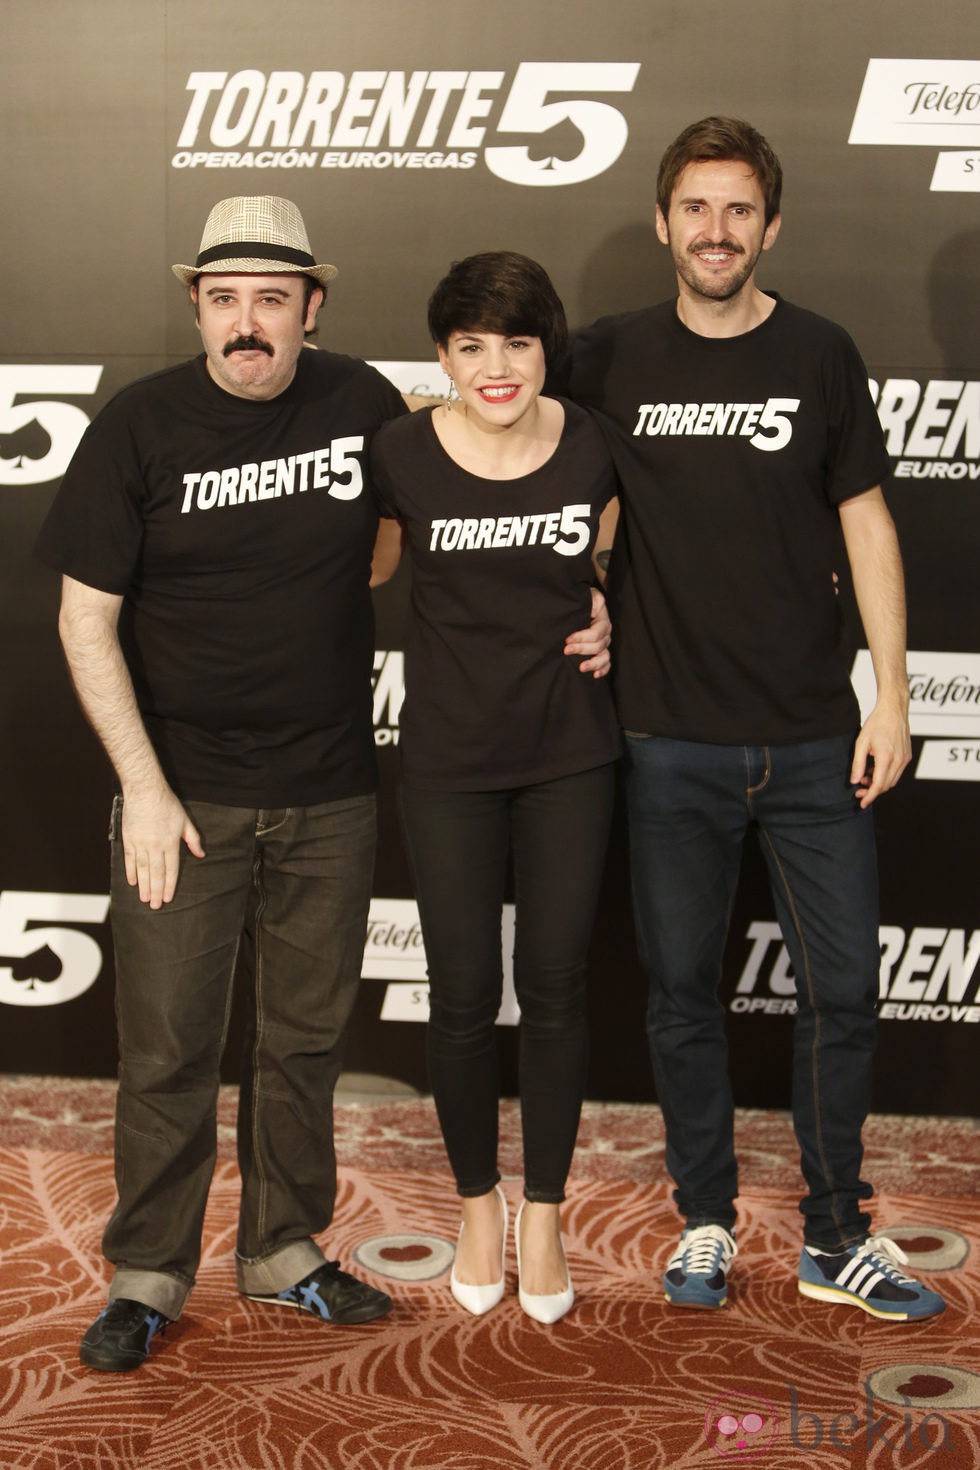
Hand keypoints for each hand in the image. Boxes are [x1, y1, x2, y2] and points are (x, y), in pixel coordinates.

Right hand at [121, 785, 205, 907]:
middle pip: (156, 874)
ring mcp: (140, 843)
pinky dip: (130, 872)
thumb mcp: (185, 821)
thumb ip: (193, 840)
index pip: (171, 870)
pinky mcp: (129, 839)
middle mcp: (155, 846)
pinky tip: (132, 882)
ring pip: (142, 869)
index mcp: (170, 843)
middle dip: (156, 891)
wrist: (145, 791)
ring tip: (144, 899)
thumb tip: (201, 855)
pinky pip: (129, 859)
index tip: (168, 898)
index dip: (170, 885)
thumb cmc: (167, 804)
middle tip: (155, 906)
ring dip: (143, 885)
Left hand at [564, 586, 611, 678]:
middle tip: (566, 650)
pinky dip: (602, 670)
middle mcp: (605, 634)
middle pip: (598, 646)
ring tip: (581, 667)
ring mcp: (604, 644)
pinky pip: (606, 664)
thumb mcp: (589, 596)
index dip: (582, 637)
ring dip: (593, 663)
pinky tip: (594, 675)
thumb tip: (593, 611)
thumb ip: (593, 601)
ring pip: (604, 657)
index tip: (567, 639)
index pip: (596, 632)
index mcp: (602, 621)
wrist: (581, 606)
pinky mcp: (601, 653)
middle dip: (582, 649)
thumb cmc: (583, 600)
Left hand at [850, 700, 910, 807]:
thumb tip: (855, 781)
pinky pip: (897, 773)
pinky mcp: (907, 756)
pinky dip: (886, 776)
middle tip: (858, 792)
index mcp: (886, 758)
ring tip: (864, 778)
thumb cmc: (876, 724)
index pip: (878, 785)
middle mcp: (899, 761)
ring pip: (892, 781)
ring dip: (879, 784)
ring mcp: (905, 759)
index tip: (861, 803)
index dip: (869, 797)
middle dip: (872, 792)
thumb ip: (858, 763)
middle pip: (886, 786)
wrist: (893, 710)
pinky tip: (874, 770)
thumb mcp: (861, 743)